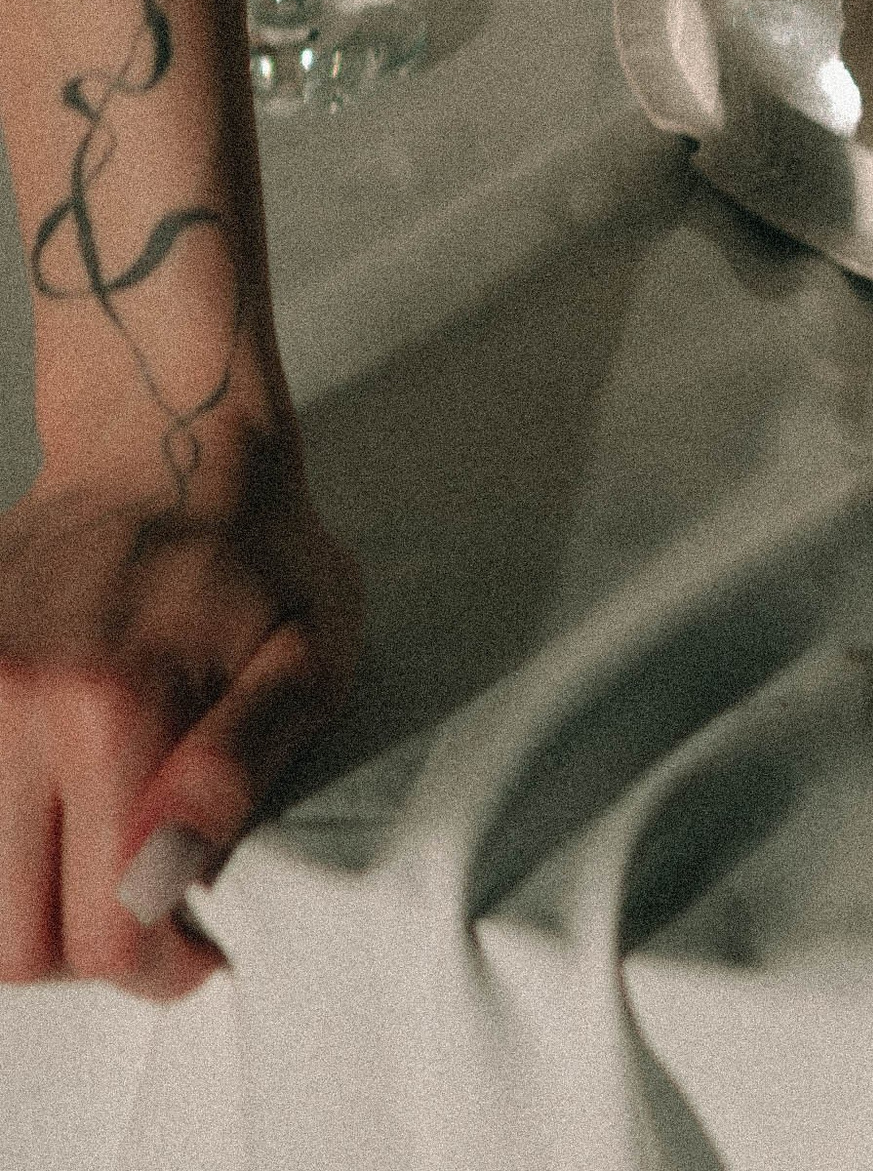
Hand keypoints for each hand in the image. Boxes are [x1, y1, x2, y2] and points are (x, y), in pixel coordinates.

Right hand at [0, 444, 360, 997]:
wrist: (163, 435)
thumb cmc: (256, 552)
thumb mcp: (310, 649)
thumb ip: (242, 764)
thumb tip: (168, 876)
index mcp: (113, 708)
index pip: (100, 931)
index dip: (155, 969)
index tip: (193, 949)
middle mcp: (14, 706)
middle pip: (13, 941)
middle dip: (86, 954)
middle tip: (144, 907)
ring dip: (29, 907)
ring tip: (95, 859)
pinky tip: (51, 811)